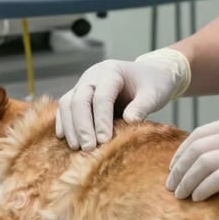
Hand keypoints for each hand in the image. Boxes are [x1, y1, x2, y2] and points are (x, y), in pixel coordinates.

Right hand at [56, 49, 190, 150]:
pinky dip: (64, 123)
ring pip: (67, 104)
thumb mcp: (154, 93)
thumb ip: (143, 106)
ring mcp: (83, 85)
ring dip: (70, 127)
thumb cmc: (154, 84)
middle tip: (88, 148)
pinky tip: (66, 140)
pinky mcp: (79, 95)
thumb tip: (129, 121)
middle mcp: (93, 76)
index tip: (104, 140)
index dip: (101, 119)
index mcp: (111, 71)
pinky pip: (65, 108)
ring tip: (77, 148)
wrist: (150, 75)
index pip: (101, 97)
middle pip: (79, 100)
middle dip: (82, 126)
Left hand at [166, 111, 218, 201]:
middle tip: (171, 184)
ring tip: (179, 195)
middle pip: (196, 147)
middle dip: (179, 167)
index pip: (201, 133)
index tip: (175, 166)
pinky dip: (201, 189)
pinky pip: (213, 179)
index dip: (184, 151)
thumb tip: (213, 158)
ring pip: (200, 163)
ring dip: (186, 181)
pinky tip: (197, 198)